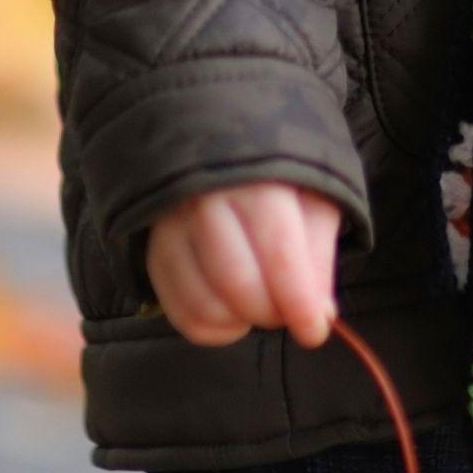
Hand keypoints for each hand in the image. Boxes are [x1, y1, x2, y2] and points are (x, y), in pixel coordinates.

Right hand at [143, 179, 340, 348]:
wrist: (220, 144)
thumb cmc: (278, 179)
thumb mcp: (315, 201)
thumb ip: (319, 256)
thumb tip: (318, 314)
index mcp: (256, 181)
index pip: (278, 254)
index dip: (298, 302)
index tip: (314, 329)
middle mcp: (205, 201)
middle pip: (238, 285)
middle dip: (271, 313)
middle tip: (286, 309)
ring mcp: (171, 228)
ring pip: (205, 308)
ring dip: (241, 322)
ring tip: (259, 302)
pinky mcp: (153, 254)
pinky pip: (181, 316)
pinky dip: (213, 329)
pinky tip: (231, 309)